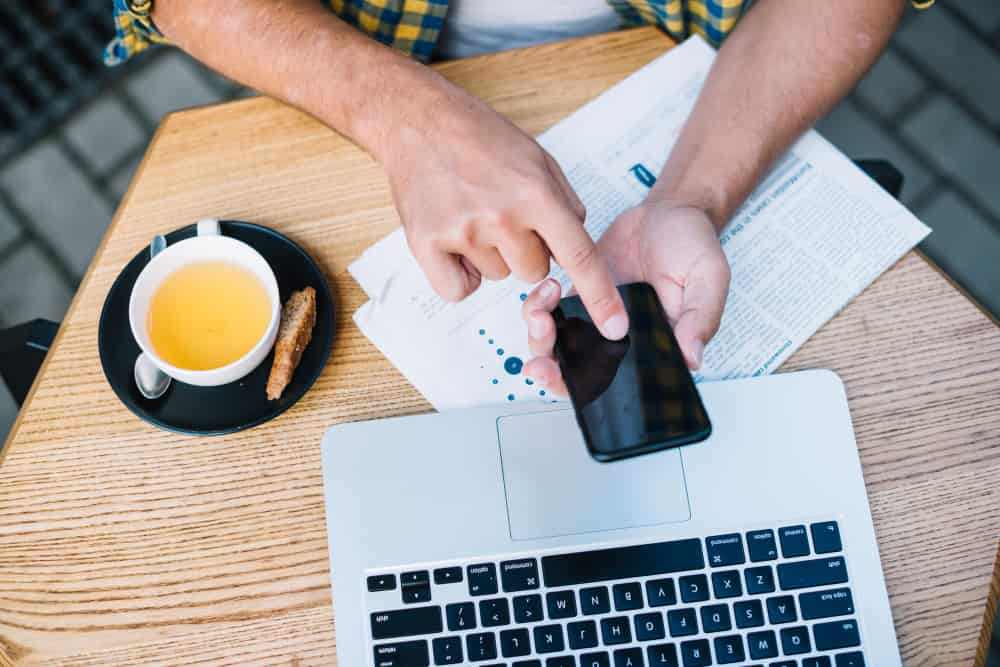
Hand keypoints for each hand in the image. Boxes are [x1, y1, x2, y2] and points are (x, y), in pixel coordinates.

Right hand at [378, 77, 628, 339]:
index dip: (600, 296)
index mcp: (536, 193)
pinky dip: (459, 274)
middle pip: (534, 273)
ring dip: (489, 256)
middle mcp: (501, 216)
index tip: (615, 328)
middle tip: (500, 213)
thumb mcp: (537, 159)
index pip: (579, 256)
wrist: (417, 121)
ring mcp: (462, 232)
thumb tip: (573, 249)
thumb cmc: (479, 136)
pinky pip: (459, 290)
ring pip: (498, 278)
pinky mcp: (426, 244)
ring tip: (471, 213)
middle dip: (525, 250)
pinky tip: (453, 239)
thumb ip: (563, 204)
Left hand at [522, 202, 730, 394]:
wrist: (669, 211)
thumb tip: (692, 358)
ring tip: (541, 313)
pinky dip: (539, 305)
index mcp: (654, 346)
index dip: (585, 391)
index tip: (562, 378)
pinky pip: (551, 310)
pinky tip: (547, 288)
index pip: (618, 385)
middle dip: (550, 370)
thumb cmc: (693, 245)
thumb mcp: (709, 277)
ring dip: (539, 336)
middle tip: (539, 360)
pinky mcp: (581, 293)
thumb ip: (701, 317)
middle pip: (578, 371)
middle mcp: (622, 339)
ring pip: (558, 343)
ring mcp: (597, 317)